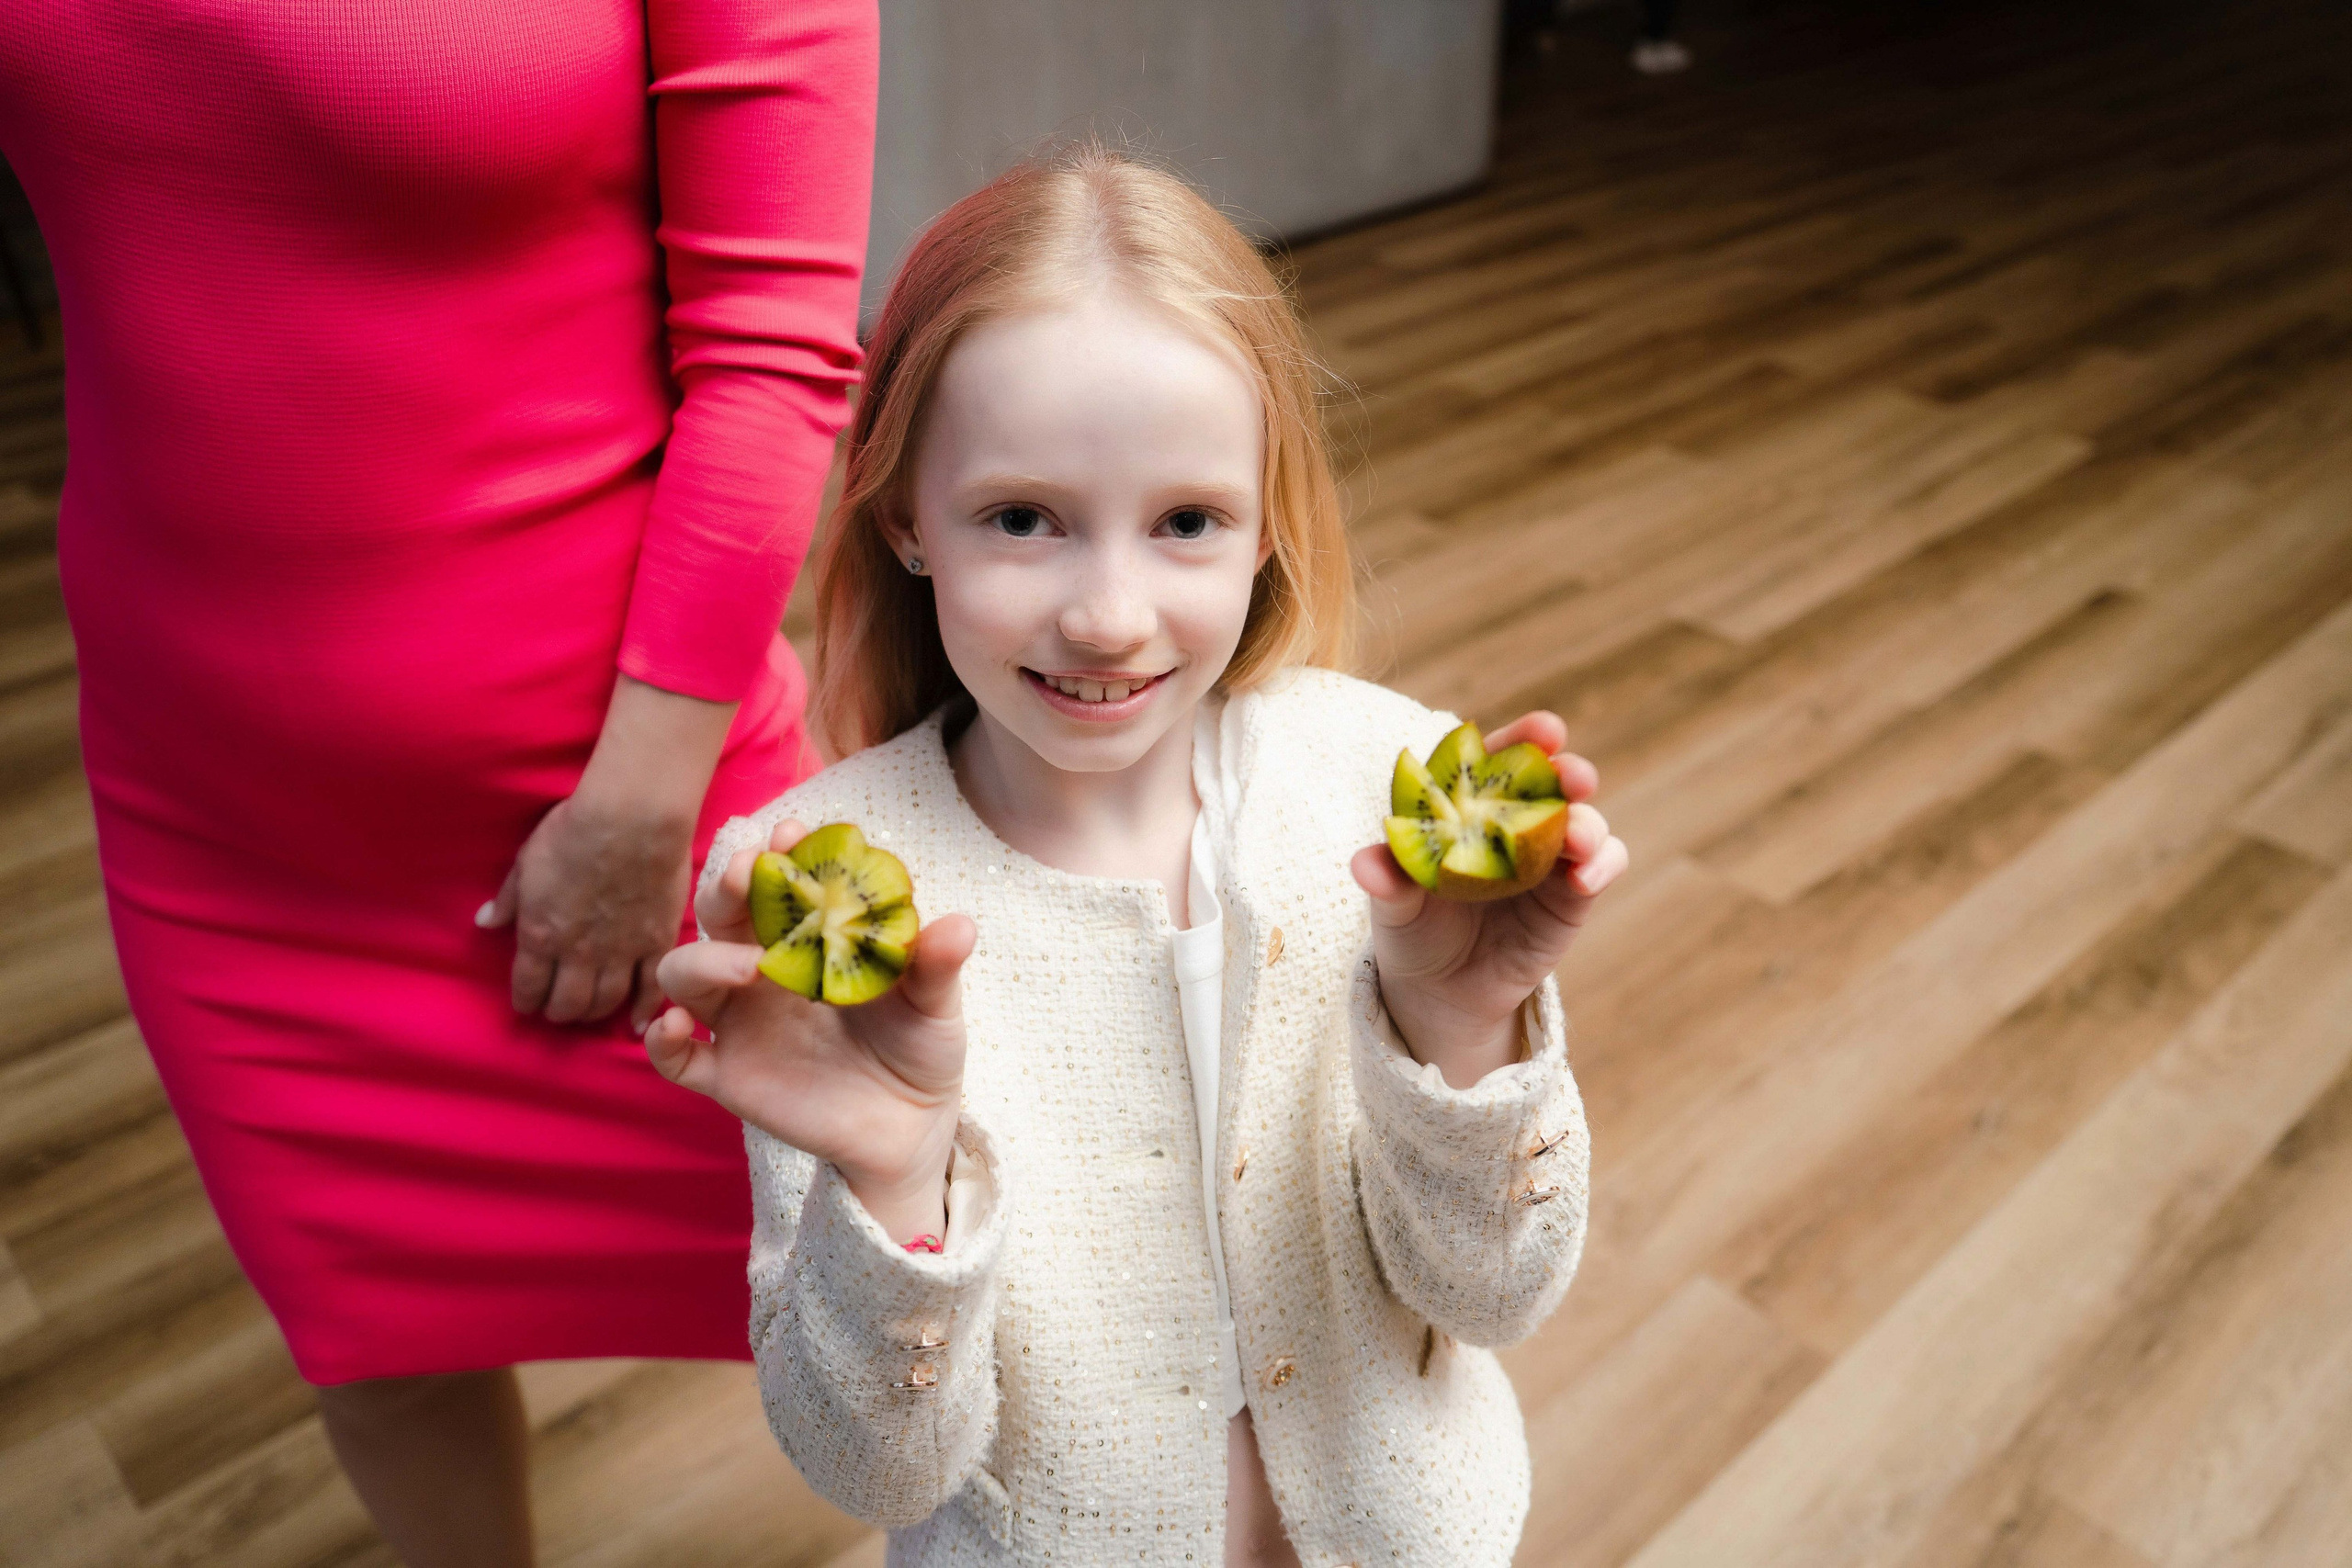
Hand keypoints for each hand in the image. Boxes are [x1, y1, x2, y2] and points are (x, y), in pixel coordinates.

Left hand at [478, 673, 738, 1030]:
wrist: (632, 820)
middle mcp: (578, 955)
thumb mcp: (526, 861)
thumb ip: (507, 898)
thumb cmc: (572, 832)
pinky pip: (651, 990)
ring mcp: (621, 953)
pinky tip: (636, 1023)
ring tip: (590, 1010)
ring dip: (593, 1012)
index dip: (526, 1001)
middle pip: (567, 1004)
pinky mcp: (657, 944)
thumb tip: (484, 922)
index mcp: (541, 935)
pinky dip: (643, 1011)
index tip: (527, 1004)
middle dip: (558, 1012)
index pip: (528, 986)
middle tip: (558, 1008)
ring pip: (605, 1002)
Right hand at [645, 818, 976, 1241]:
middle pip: (721, 914)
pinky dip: (662, 1038)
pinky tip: (674, 1025)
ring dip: (703, 958)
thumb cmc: (919, 1046)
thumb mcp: (935, 1006)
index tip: (792, 835)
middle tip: (752, 873)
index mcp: (809, 938)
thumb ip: (936, 966)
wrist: (913, 1125)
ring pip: (685, 974)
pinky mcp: (730, 1075)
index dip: (781, 854)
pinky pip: (676, 1057)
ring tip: (749, 966)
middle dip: (729, 887)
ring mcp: (741, 1021)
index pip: (782, 883)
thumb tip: (958, 926)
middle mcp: (763, 970)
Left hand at [1350, 711, 1627, 1089]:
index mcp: (1470, 804)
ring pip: (1585, 821)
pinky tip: (1584, 878)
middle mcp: (1515, 819)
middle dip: (1569, 771)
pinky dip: (1602, 863)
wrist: (1439, 990)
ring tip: (1577, 838)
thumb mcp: (1393, 905)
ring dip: (1588, 822)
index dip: (1524, 737)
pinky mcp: (1573, 893)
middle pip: (1553, 781)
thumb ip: (1388, 880)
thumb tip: (1366, 865)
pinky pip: (1602, 865)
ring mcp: (1550, 854)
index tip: (1546, 731)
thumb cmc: (1412, 927)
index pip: (1499, 759)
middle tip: (1572, 776)